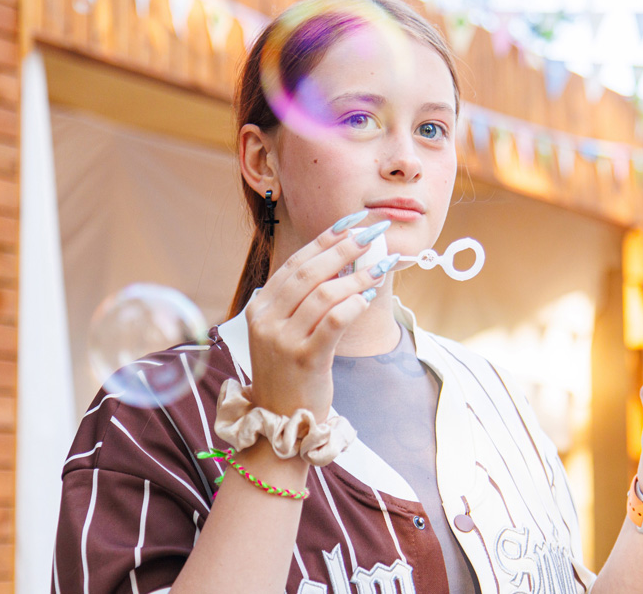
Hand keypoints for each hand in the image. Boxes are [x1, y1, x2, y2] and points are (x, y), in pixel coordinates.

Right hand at [243, 214, 392, 421]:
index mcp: (260, 306)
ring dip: (358, 276)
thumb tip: (345, 260)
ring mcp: (282, 340)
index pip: (296, 262)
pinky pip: (334, 322)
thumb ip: (305, 299)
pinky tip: (370, 294)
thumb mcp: (286, 329)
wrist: (280, 419)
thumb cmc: (290, 370)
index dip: (326, 239)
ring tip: (382, 265)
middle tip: (373, 234)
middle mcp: (266, 320)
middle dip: (345, 249)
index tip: (352, 222)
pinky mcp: (304, 359)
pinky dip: (354, 303)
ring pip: (325, 295)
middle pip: (310, 273)